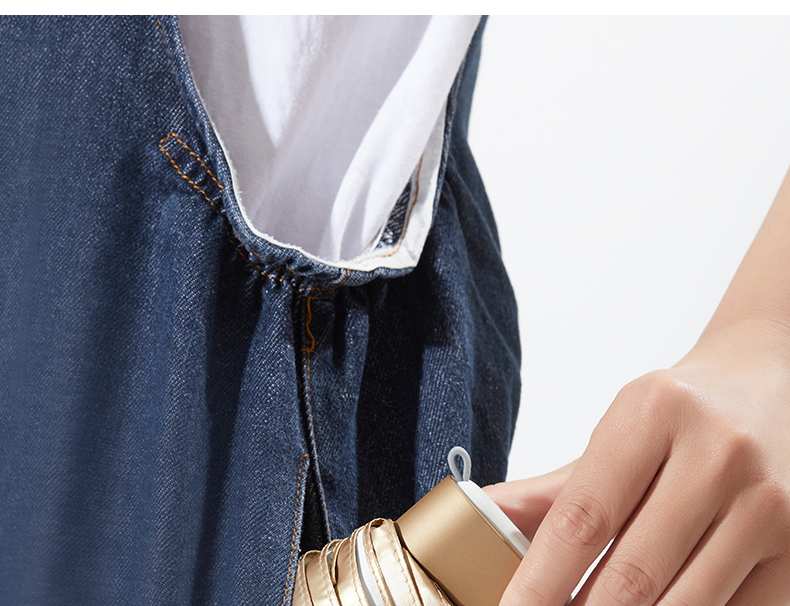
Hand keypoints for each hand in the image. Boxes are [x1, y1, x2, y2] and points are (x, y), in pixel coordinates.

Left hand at [486, 319, 789, 604]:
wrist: (767, 385)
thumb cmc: (679, 414)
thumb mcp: (613, 433)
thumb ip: (549, 489)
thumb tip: (481, 519)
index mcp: (652, 415)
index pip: (583, 517)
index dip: (540, 579)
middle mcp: (716, 455)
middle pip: (633, 574)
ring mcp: (767, 504)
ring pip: (686, 604)